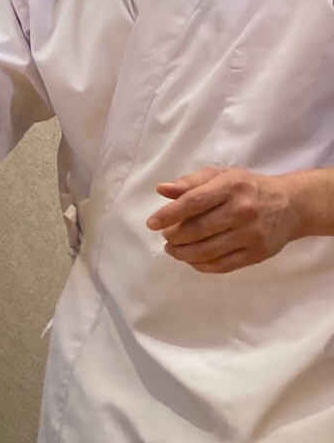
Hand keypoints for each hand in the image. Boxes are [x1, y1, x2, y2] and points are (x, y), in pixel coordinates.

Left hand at [146, 167, 299, 273]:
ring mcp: (252, 234)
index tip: (151, 224)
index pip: (193, 202)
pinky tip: (191, 260)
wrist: (291, 205)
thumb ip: (190, 182)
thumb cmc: (247, 188)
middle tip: (165, 237)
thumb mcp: (221, 176)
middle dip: (174, 236)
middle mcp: (243, 210)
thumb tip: (162, 190)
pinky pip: (223, 265)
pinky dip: (201, 265)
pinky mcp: (258, 253)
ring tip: (173, 249)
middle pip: (198, 229)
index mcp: (232, 186)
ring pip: (207, 250)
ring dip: (183, 253)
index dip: (169, 215)